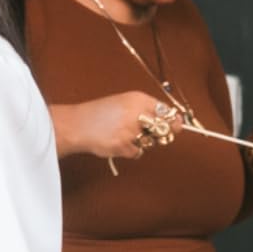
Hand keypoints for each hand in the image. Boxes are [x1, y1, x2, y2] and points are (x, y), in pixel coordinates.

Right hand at [50, 92, 183, 160]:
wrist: (75, 125)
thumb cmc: (100, 114)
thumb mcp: (124, 103)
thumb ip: (147, 109)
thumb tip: (175, 121)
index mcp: (138, 99)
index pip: (166, 111)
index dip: (173, 120)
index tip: (177, 125)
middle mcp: (136, 113)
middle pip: (163, 128)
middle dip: (160, 133)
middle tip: (147, 132)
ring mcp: (130, 130)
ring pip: (150, 142)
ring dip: (141, 142)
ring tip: (122, 134)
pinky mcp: (124, 145)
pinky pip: (137, 152)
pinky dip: (129, 151)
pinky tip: (116, 142)